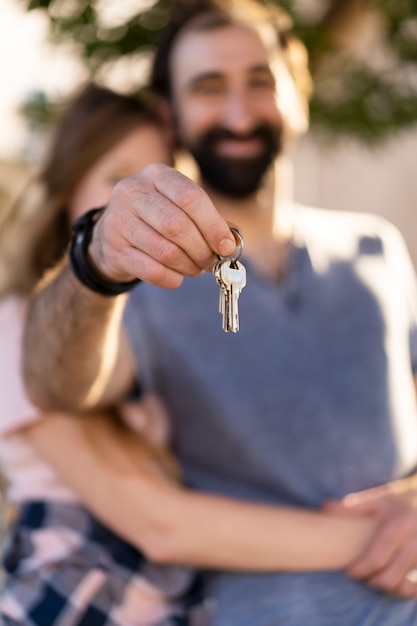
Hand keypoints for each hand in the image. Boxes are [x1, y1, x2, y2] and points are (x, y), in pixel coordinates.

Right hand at [89, 164, 235, 288]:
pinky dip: (172, 278)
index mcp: (156, 174)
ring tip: (196, 269)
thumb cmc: (157, 220)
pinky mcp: (114, 249)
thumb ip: (207, 221)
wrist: (112, 236)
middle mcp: (132, 192)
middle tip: (212, 262)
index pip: (190, 197)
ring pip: (166, 251)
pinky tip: (177, 276)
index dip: (213, 225)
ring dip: (189, 266)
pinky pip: (152, 271)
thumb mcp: (179, 208)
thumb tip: (230, 244)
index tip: (226, 246)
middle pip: (177, 225)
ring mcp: (118, 220)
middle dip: (202, 249)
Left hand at [323, 476, 416, 597]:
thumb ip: (352, 505)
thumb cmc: (398, 500)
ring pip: (405, 586)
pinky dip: (405, 589)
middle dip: (372, 581)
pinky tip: (395, 581)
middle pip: (390, 578)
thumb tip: (324, 507)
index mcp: (400, 526)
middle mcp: (415, 543)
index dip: (361, 569)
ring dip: (387, 586)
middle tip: (361, 576)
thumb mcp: (377, 498)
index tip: (350, 572)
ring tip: (374, 578)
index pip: (377, 558)